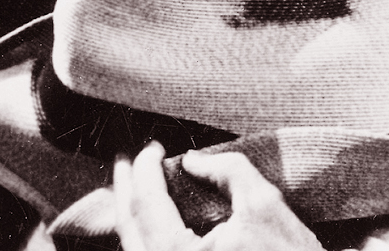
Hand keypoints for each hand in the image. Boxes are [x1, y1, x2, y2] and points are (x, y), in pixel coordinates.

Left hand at [112, 143, 325, 250]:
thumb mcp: (264, 204)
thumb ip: (228, 171)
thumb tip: (193, 161)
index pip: (148, 204)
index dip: (145, 169)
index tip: (152, 148)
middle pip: (129, 228)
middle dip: (124, 189)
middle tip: (126, 160)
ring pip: (134, 247)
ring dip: (132, 212)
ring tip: (132, 185)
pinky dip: (145, 234)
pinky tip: (152, 218)